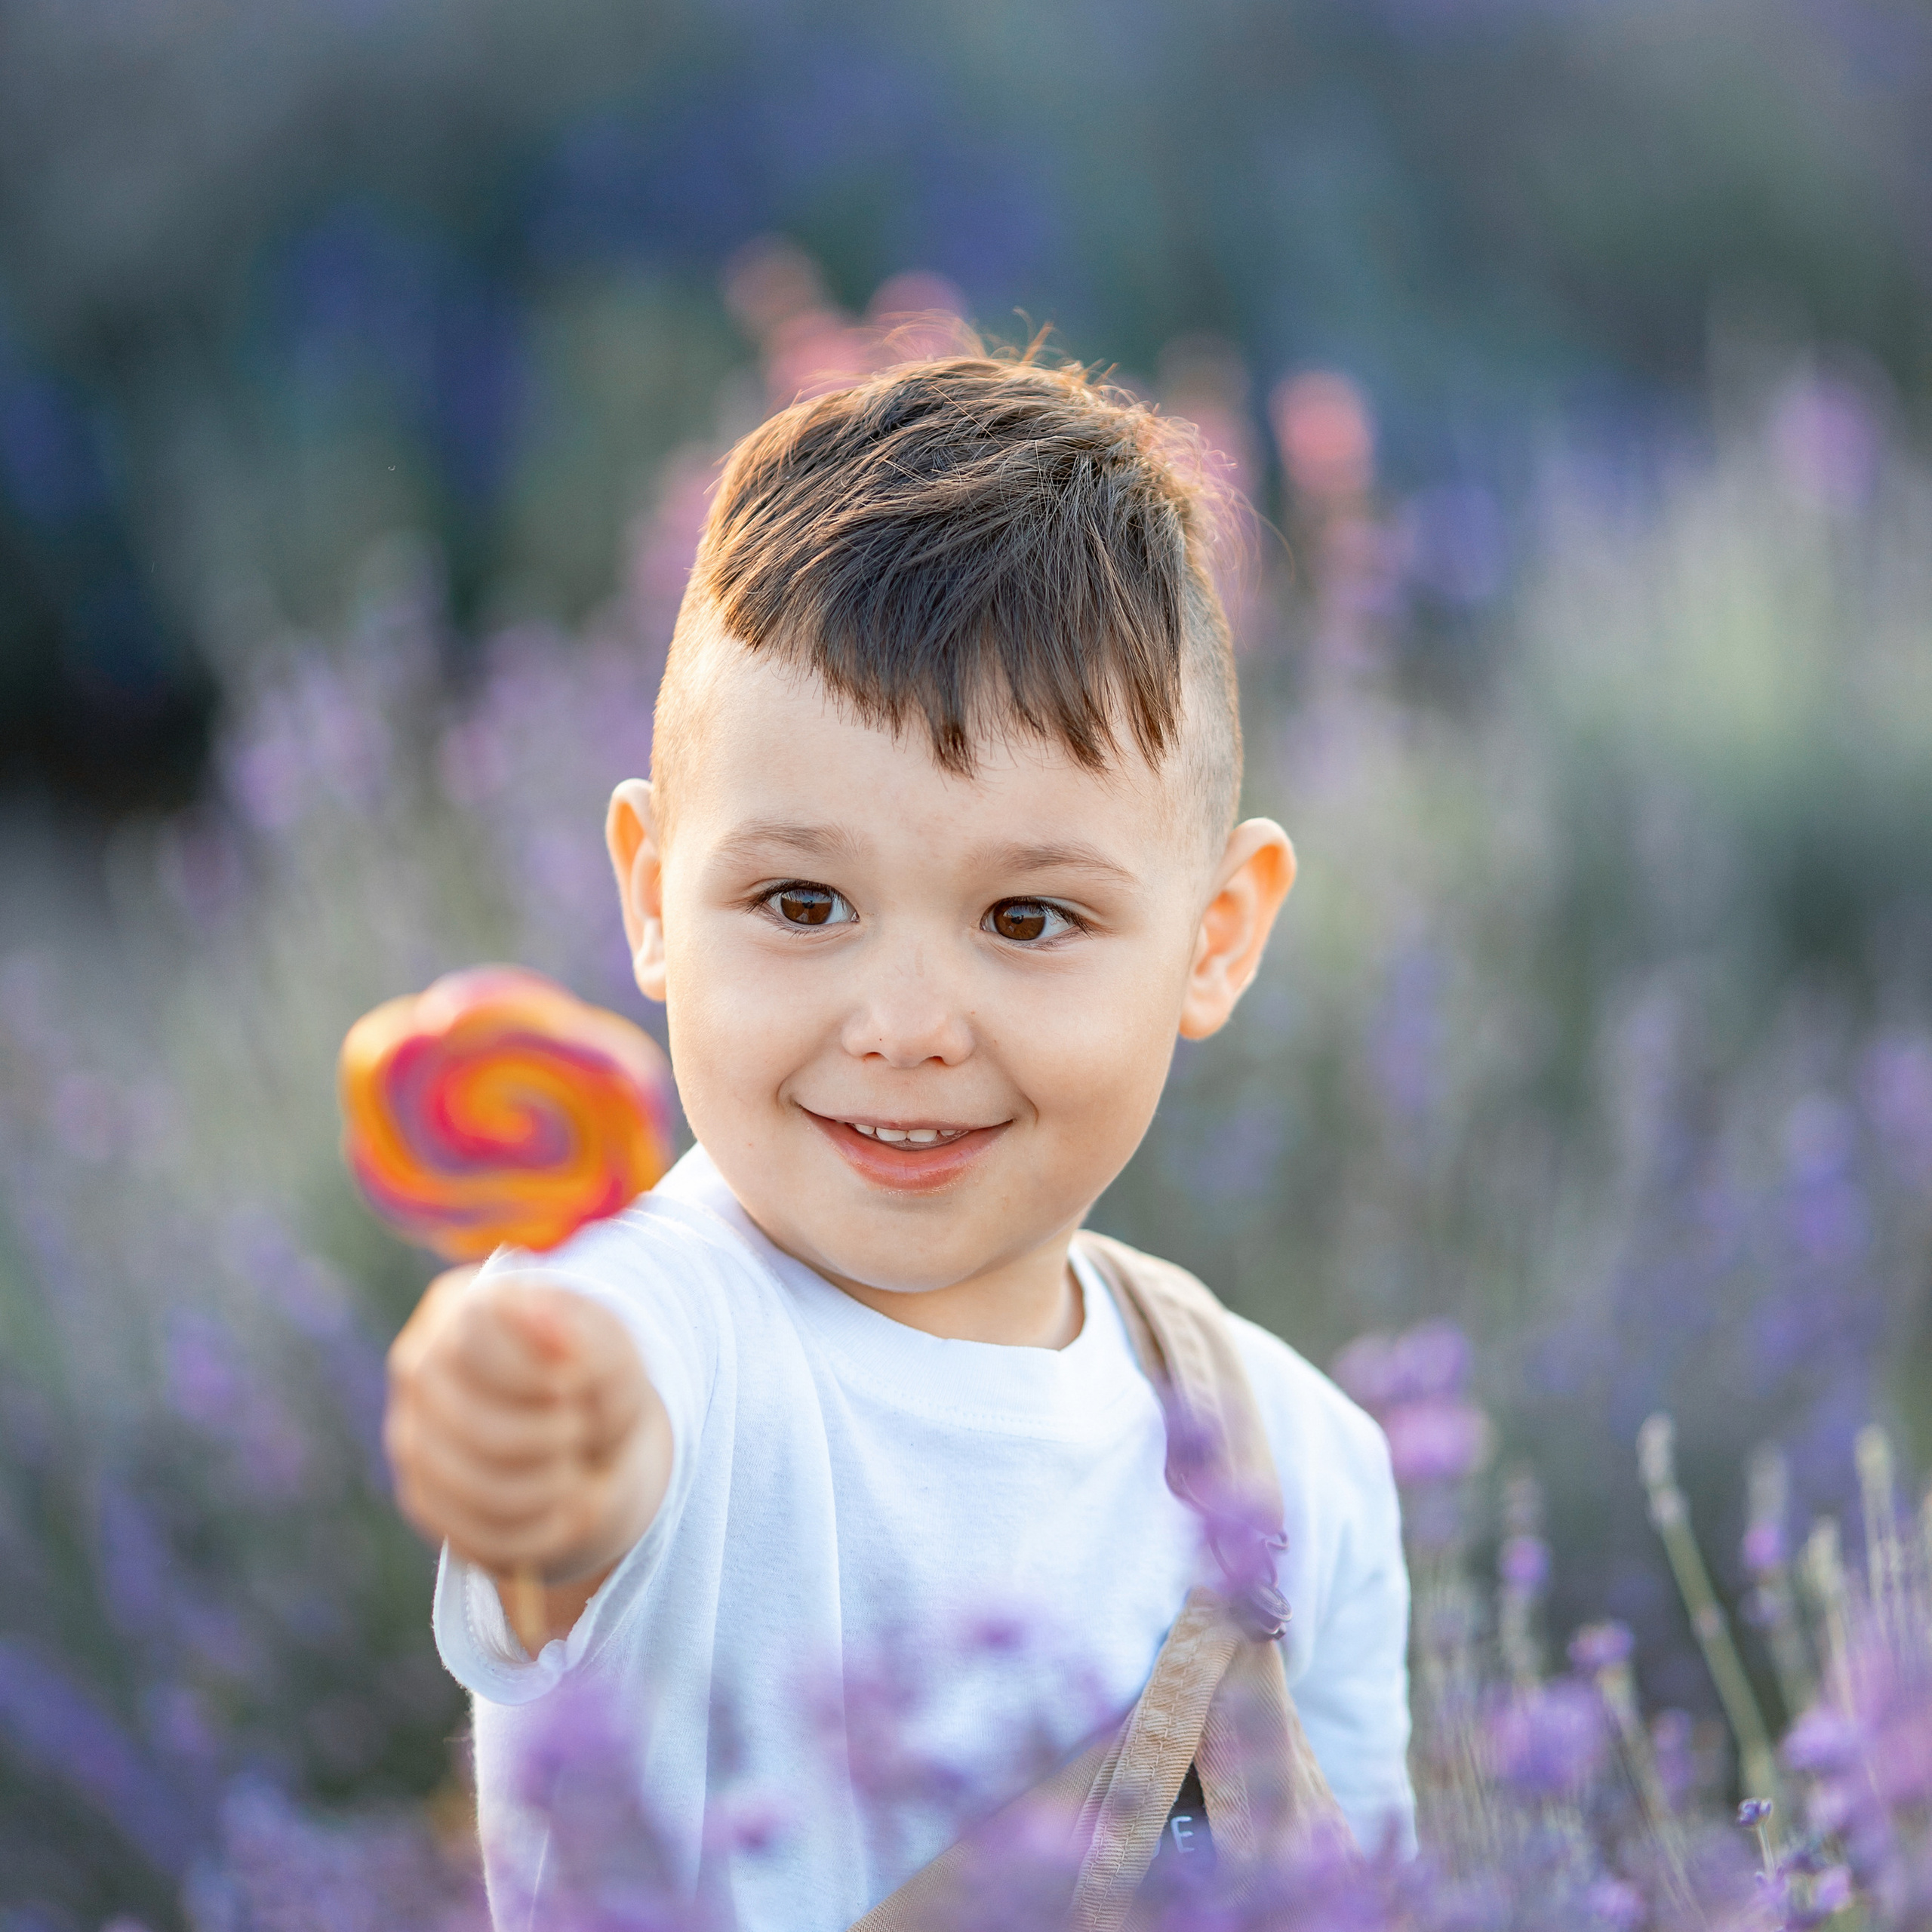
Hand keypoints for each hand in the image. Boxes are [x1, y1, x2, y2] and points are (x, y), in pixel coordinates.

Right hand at [385, 1267, 671, 1635]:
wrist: (586, 1431)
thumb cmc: (594, 1372)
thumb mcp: (613, 1347)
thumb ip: (590, 1338)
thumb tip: (550, 1321)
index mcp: (459, 1305)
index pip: (473, 1339)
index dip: (536, 1373)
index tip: (579, 1387)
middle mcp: (419, 1368)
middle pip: (475, 1423)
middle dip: (550, 1438)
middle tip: (587, 1433)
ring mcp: (412, 1436)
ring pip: (476, 1488)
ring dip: (550, 1489)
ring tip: (585, 1476)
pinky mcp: (423, 1499)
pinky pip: (477, 1535)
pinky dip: (541, 1531)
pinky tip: (574, 1512)